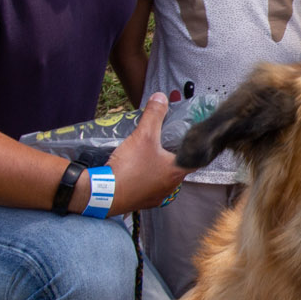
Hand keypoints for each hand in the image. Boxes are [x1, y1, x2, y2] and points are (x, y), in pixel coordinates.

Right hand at [104, 93, 190, 214]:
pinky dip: (144, 178)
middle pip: (177, 167)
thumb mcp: (143, 135)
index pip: (196, 159)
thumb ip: (154, 115)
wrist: (104, 194)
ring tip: (147, 153)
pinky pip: (148, 187)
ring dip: (157, 167)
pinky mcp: (142, 201)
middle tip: (164, 141)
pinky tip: (135, 169)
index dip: (193, 147)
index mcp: (177, 172)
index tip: (188, 138)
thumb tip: (161, 98)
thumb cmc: (129, 168)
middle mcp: (171, 187)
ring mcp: (156, 196)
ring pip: (162, 178)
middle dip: (171, 154)